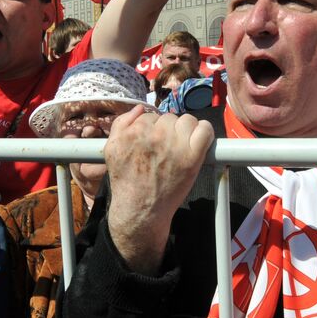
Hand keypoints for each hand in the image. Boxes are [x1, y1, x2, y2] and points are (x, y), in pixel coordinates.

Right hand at [104, 107, 213, 274]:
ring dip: (185, 131)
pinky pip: (205, 130)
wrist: (140, 208)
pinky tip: (198, 141)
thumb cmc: (126, 180)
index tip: (154, 142)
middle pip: (169, 118)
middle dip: (168, 130)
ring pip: (187, 120)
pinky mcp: (192, 157)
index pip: (150, 116)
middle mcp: (154, 136)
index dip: (153, 129)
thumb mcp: (111, 149)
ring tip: (180, 147)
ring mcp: (174, 145)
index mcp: (134, 132)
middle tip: (166, 148)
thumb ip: (121, 124)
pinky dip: (204, 132)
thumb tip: (140, 108)